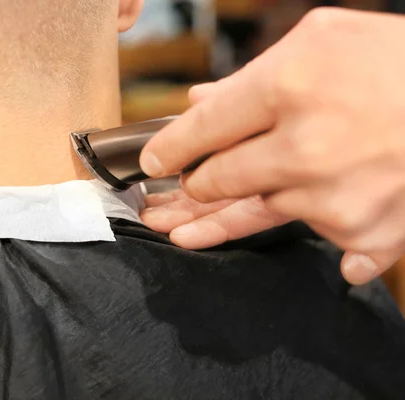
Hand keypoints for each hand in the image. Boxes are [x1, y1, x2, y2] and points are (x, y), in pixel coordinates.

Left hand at [139, 8, 404, 284]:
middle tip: (171, 196)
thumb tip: (199, 101)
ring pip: (256, 212)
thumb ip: (254, 74)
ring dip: (226, 218)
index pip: (202, 128)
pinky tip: (329, 223)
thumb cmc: (399, 63)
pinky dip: (319, 228)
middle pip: (218, 181)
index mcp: (288, 86)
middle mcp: (304, 148)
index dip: (169, 148)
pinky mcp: (360, 229)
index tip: (154, 163)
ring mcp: (332, 195)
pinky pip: (317, 237)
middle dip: (193, 187)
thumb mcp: (323, 42)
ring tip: (192, 226)